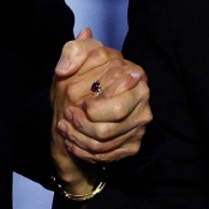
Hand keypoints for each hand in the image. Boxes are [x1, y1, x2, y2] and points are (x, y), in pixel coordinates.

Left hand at [49, 29, 152, 193]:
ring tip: (65, 128)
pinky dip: (84, 152)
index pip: (114, 101)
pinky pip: (107, 155)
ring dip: (78, 139)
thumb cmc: (80, 81)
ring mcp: (140, 125)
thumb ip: (72, 53)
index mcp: (135, 75)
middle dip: (82, 125)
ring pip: (104, 143)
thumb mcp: (74, 59)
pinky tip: (73, 142)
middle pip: (109, 126)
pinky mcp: (132, 144)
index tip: (75, 103)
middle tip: (68, 116)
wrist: (84, 108)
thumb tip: (65, 69)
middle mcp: (143, 100)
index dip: (89, 106)